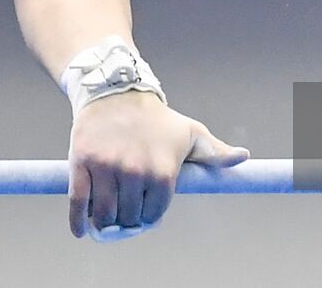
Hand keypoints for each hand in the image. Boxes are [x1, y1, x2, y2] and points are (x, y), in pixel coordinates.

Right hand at [67, 90, 248, 241]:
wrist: (117, 91)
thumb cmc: (158, 119)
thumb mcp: (191, 132)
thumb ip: (216, 152)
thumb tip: (243, 157)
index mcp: (163, 172)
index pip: (153, 215)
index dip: (148, 216)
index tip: (143, 211)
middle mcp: (135, 172)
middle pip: (128, 218)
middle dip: (126, 219)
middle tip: (123, 211)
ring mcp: (107, 168)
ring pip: (104, 214)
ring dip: (104, 222)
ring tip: (106, 216)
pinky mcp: (81, 163)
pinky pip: (78, 202)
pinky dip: (78, 222)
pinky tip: (82, 230)